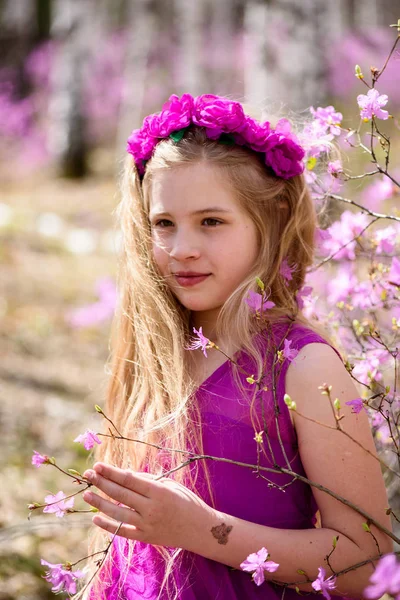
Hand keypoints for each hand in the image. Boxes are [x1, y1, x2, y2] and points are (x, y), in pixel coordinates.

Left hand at [82, 462, 214, 550]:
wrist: (200, 529)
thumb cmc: (187, 501)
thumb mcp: (171, 485)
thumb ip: (148, 481)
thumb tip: (125, 476)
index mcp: (159, 491)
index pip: (129, 480)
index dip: (112, 472)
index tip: (98, 465)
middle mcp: (151, 508)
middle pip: (120, 494)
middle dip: (102, 483)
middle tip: (88, 475)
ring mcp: (147, 525)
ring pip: (118, 513)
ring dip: (100, 503)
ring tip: (86, 494)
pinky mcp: (145, 537)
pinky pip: (122, 531)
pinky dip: (108, 525)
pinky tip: (95, 518)